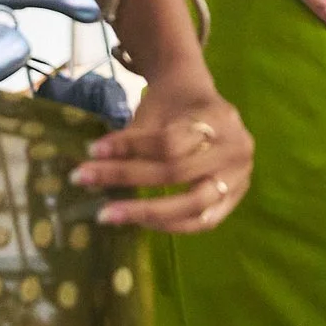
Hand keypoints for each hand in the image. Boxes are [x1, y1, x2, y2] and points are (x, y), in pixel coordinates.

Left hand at [75, 73, 253, 231]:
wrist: (199, 100)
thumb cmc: (174, 104)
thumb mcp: (153, 112)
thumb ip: (132, 139)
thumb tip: (94, 164)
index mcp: (220, 119)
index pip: (169, 141)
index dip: (129, 147)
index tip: (92, 150)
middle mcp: (237, 149)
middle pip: (177, 172)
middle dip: (128, 178)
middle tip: (85, 179)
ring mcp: (240, 176)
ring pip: (192, 204)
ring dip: (146, 212)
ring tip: (109, 214)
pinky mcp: (235, 198)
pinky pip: (203, 221)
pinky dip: (170, 225)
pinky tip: (141, 222)